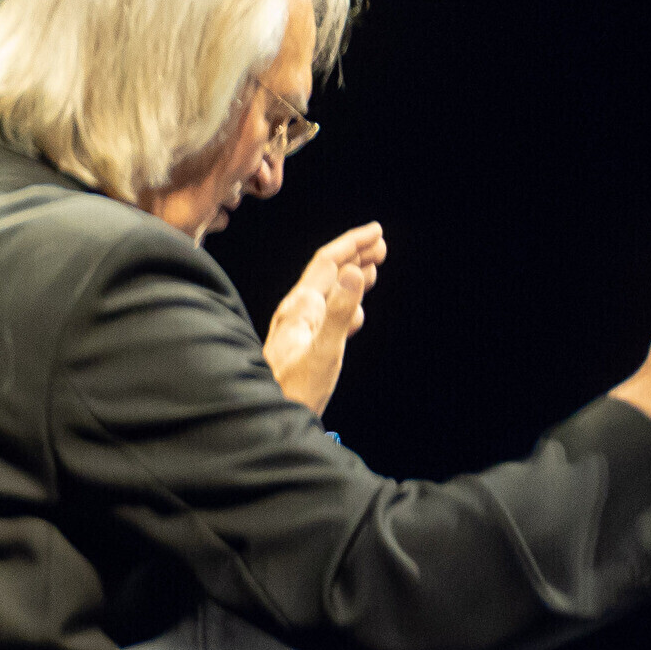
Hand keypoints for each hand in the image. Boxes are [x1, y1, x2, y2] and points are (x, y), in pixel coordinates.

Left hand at [263, 222, 386, 411]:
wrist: (269, 417)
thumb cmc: (296, 390)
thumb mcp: (325, 350)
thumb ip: (341, 312)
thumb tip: (355, 271)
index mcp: (301, 307)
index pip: (328, 262)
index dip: (352, 243)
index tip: (377, 232)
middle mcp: (297, 312)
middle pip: (328, 272)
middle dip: (355, 255)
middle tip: (381, 245)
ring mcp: (299, 328)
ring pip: (329, 292)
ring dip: (352, 277)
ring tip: (373, 267)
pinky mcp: (303, 345)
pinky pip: (328, 315)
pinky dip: (347, 305)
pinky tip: (356, 313)